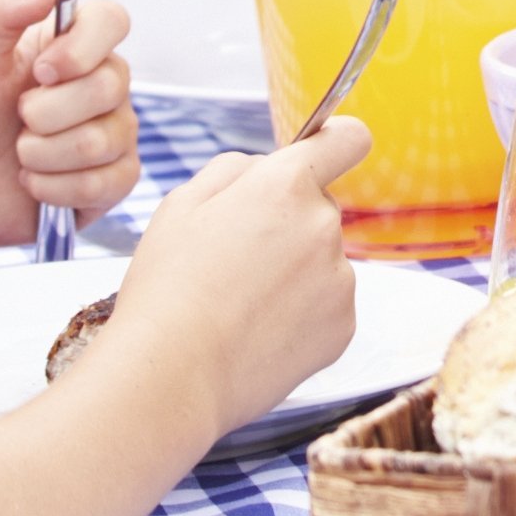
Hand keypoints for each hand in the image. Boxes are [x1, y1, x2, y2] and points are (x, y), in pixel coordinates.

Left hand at [0, 0, 144, 246]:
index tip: (38, 71)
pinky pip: (106, 185)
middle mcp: (103, 83)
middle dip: (45, 113)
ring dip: (43, 153)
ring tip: (18, 152)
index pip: (113, 22)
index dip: (81, 48)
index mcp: (74, 42)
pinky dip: (55, 187)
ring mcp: (112, 133)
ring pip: (103, 142)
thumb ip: (3, 8)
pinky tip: (32, 181)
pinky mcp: (110, 181)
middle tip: (16, 117)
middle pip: (109, 88)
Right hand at [95, 119, 371, 437]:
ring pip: (322, 260)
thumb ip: (233, 170)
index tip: (324, 155)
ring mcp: (339, 279)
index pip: (347, 139)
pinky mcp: (342, 327)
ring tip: (241, 305)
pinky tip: (259, 332)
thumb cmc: (167, 289)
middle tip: (236, 260)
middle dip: (287, 223)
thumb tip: (264, 168)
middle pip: (319, 208)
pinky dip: (302, 314)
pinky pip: (328, 305)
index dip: (335, 144)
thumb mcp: (180, 205)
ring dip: (295, 272)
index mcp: (285, 185)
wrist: (172, 376)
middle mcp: (323, 225)